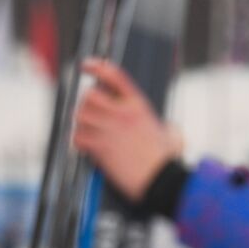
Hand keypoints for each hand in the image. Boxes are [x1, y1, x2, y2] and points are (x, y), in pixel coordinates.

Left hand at [71, 59, 179, 202]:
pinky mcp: (100, 146)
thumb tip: (167, 129)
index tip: (86, 66)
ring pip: (80, 115)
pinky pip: (77, 136)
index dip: (97, 67)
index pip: (114, 76)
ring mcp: (109, 129)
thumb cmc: (167, 161)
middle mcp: (122, 114)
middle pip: (89, 95)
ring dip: (82, 123)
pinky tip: (88, 146)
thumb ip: (164, 127)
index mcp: (138, 106)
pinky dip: (79, 141)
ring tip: (90, 132)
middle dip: (87, 104)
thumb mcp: (171, 136)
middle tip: (92, 115)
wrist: (161, 181)